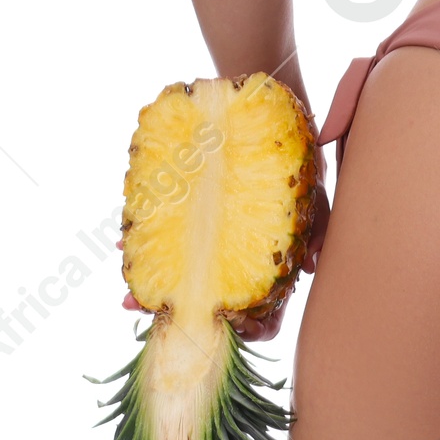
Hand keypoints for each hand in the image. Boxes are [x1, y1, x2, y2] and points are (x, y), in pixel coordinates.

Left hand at [118, 147, 331, 342]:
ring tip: (130, 300)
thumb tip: (310, 266)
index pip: (265, 317)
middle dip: (190, 318)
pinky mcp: (181, 221)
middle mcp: (235, 262)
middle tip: (166, 317)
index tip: (231, 323)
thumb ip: (316, 224)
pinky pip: (159, 243)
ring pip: (181, 283)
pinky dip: (141, 250)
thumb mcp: (310, 186)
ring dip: (157, 294)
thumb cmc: (287, 153)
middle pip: (215, 309)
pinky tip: (122, 249)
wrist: (250, 108)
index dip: (251, 331)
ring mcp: (206, 244)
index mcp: (269, 266)